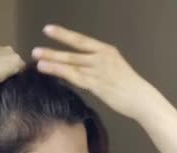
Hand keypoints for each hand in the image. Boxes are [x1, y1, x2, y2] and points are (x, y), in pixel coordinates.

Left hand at [32, 25, 151, 117]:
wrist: (141, 98)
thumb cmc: (127, 85)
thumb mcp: (113, 68)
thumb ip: (96, 64)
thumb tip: (78, 66)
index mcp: (106, 50)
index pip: (81, 40)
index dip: (63, 34)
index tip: (48, 29)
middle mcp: (101, 57)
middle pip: (73, 52)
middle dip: (53, 51)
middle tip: (35, 50)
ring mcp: (99, 71)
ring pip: (71, 65)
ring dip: (53, 62)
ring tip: (37, 61)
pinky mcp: (97, 85)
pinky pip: (75, 78)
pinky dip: (60, 74)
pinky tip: (49, 72)